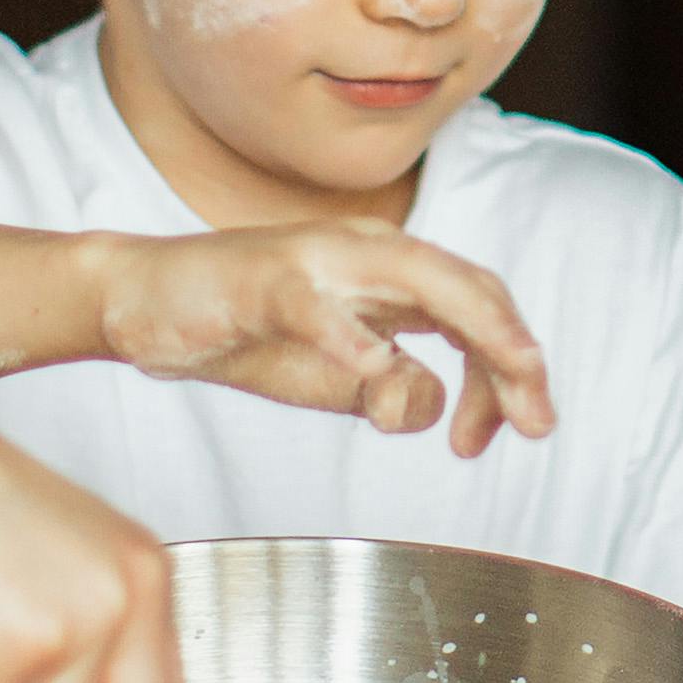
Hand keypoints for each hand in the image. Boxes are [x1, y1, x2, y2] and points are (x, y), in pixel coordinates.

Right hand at [90, 225, 554, 457]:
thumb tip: (430, 408)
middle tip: (541, 419)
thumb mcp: (330, 381)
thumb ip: (388, 392)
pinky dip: (349, 333)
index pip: (478, 310)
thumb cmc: (242, 333)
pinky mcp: (262, 280)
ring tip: (509, 371)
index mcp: (389, 277)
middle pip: (468, 288)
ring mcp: (316, 259)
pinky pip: (314, 304)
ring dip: (474, 326)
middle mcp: (367, 253)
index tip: (524, 429)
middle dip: (516, 352)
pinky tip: (375, 366)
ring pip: (418, 276)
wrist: (141, 301)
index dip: (512, 368)